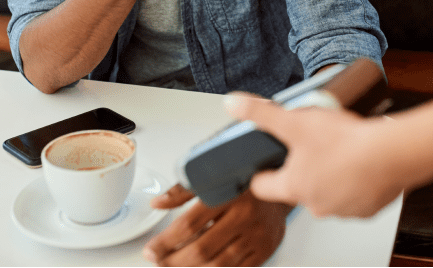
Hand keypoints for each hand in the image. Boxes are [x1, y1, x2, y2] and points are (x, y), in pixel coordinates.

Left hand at [143, 184, 289, 266]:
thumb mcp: (214, 173)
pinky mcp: (264, 249)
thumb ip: (184, 189)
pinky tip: (200, 267)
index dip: (166, 241)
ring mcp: (256, 235)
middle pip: (201, 249)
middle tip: (157, 259)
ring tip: (173, 264)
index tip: (151, 248)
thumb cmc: (244, 175)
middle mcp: (243, 216)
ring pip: (217, 263)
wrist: (282, 180)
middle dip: (173, 259)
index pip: (189, 225)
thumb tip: (157, 203)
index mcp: (228, 193)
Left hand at [224, 94, 405, 217]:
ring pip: (327, 192)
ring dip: (330, 174)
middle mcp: (315, 204)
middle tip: (311, 145)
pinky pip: (354, 196)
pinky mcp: (366, 208)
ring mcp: (342, 209)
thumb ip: (261, 113)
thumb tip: (233, 104)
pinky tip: (359, 161)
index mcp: (294, 187)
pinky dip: (355, 181)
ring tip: (338, 150)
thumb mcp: (296, 121)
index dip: (261, 172)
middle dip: (302, 167)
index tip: (264, 164)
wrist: (392, 154)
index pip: (263, 187)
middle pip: (298, 187)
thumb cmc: (346, 142)